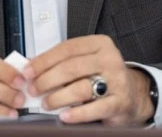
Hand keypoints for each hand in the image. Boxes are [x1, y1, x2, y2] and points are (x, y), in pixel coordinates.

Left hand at [24, 35, 154, 124]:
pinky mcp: (120, 102)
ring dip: (58, 97)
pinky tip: (64, 116)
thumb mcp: (86, 62)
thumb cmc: (103, 75)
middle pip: (71, 67)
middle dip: (47, 79)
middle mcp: (110, 58)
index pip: (67, 48)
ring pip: (80, 87)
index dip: (44, 60)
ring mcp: (116, 80)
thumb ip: (62, 61)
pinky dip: (76, 114)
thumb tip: (31, 65)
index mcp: (99, 43)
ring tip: (46, 104)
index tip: (28, 71)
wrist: (133, 94)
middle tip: (33, 89)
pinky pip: (94, 108)